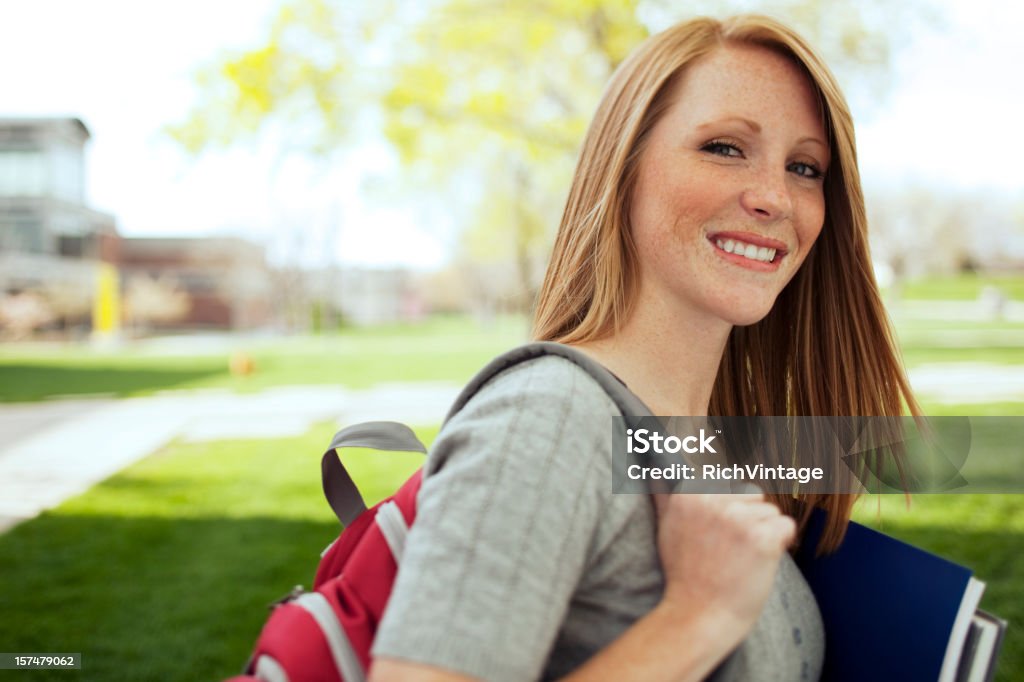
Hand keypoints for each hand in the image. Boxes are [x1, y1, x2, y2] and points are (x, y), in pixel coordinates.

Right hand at [652, 488, 795, 643]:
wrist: (698, 615)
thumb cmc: (685, 575)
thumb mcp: (667, 528)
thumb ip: (665, 496)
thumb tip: (655, 470)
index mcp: (689, 493)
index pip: (729, 483)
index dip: (729, 511)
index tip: (716, 536)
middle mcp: (712, 500)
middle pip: (753, 495)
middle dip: (748, 519)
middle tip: (729, 550)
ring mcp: (738, 518)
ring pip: (771, 512)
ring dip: (763, 535)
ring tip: (740, 560)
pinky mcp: (762, 538)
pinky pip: (786, 527)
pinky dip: (780, 545)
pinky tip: (758, 563)